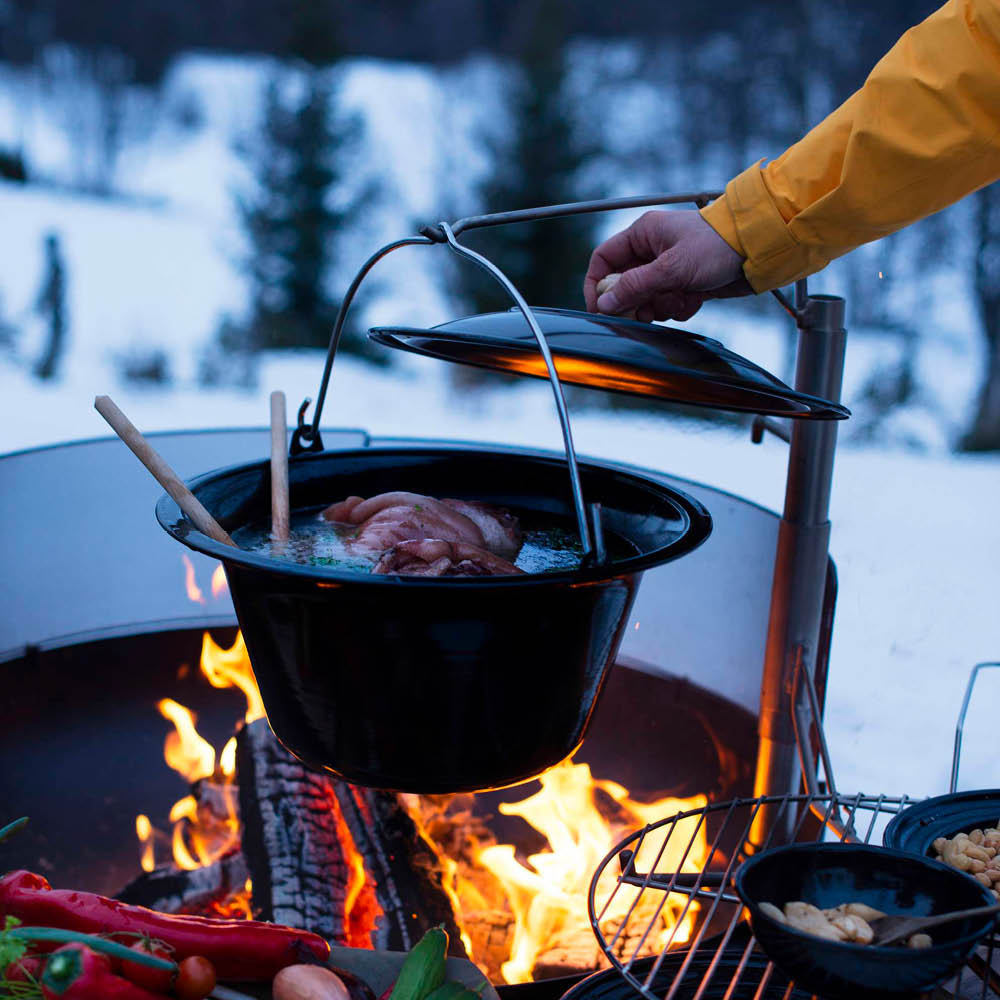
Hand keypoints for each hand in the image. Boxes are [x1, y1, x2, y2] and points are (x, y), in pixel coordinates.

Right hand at [583, 210, 751, 321]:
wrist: (759, 250)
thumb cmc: (718, 246)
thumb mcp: (672, 268)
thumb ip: (635, 287)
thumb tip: (605, 304)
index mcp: (643, 235)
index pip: (603, 260)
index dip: (597, 286)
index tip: (600, 309)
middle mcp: (652, 251)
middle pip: (624, 285)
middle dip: (636, 302)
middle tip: (647, 312)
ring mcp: (669, 268)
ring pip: (647, 299)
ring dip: (662, 307)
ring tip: (681, 299)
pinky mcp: (685, 283)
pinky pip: (668, 304)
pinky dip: (679, 308)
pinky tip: (696, 299)